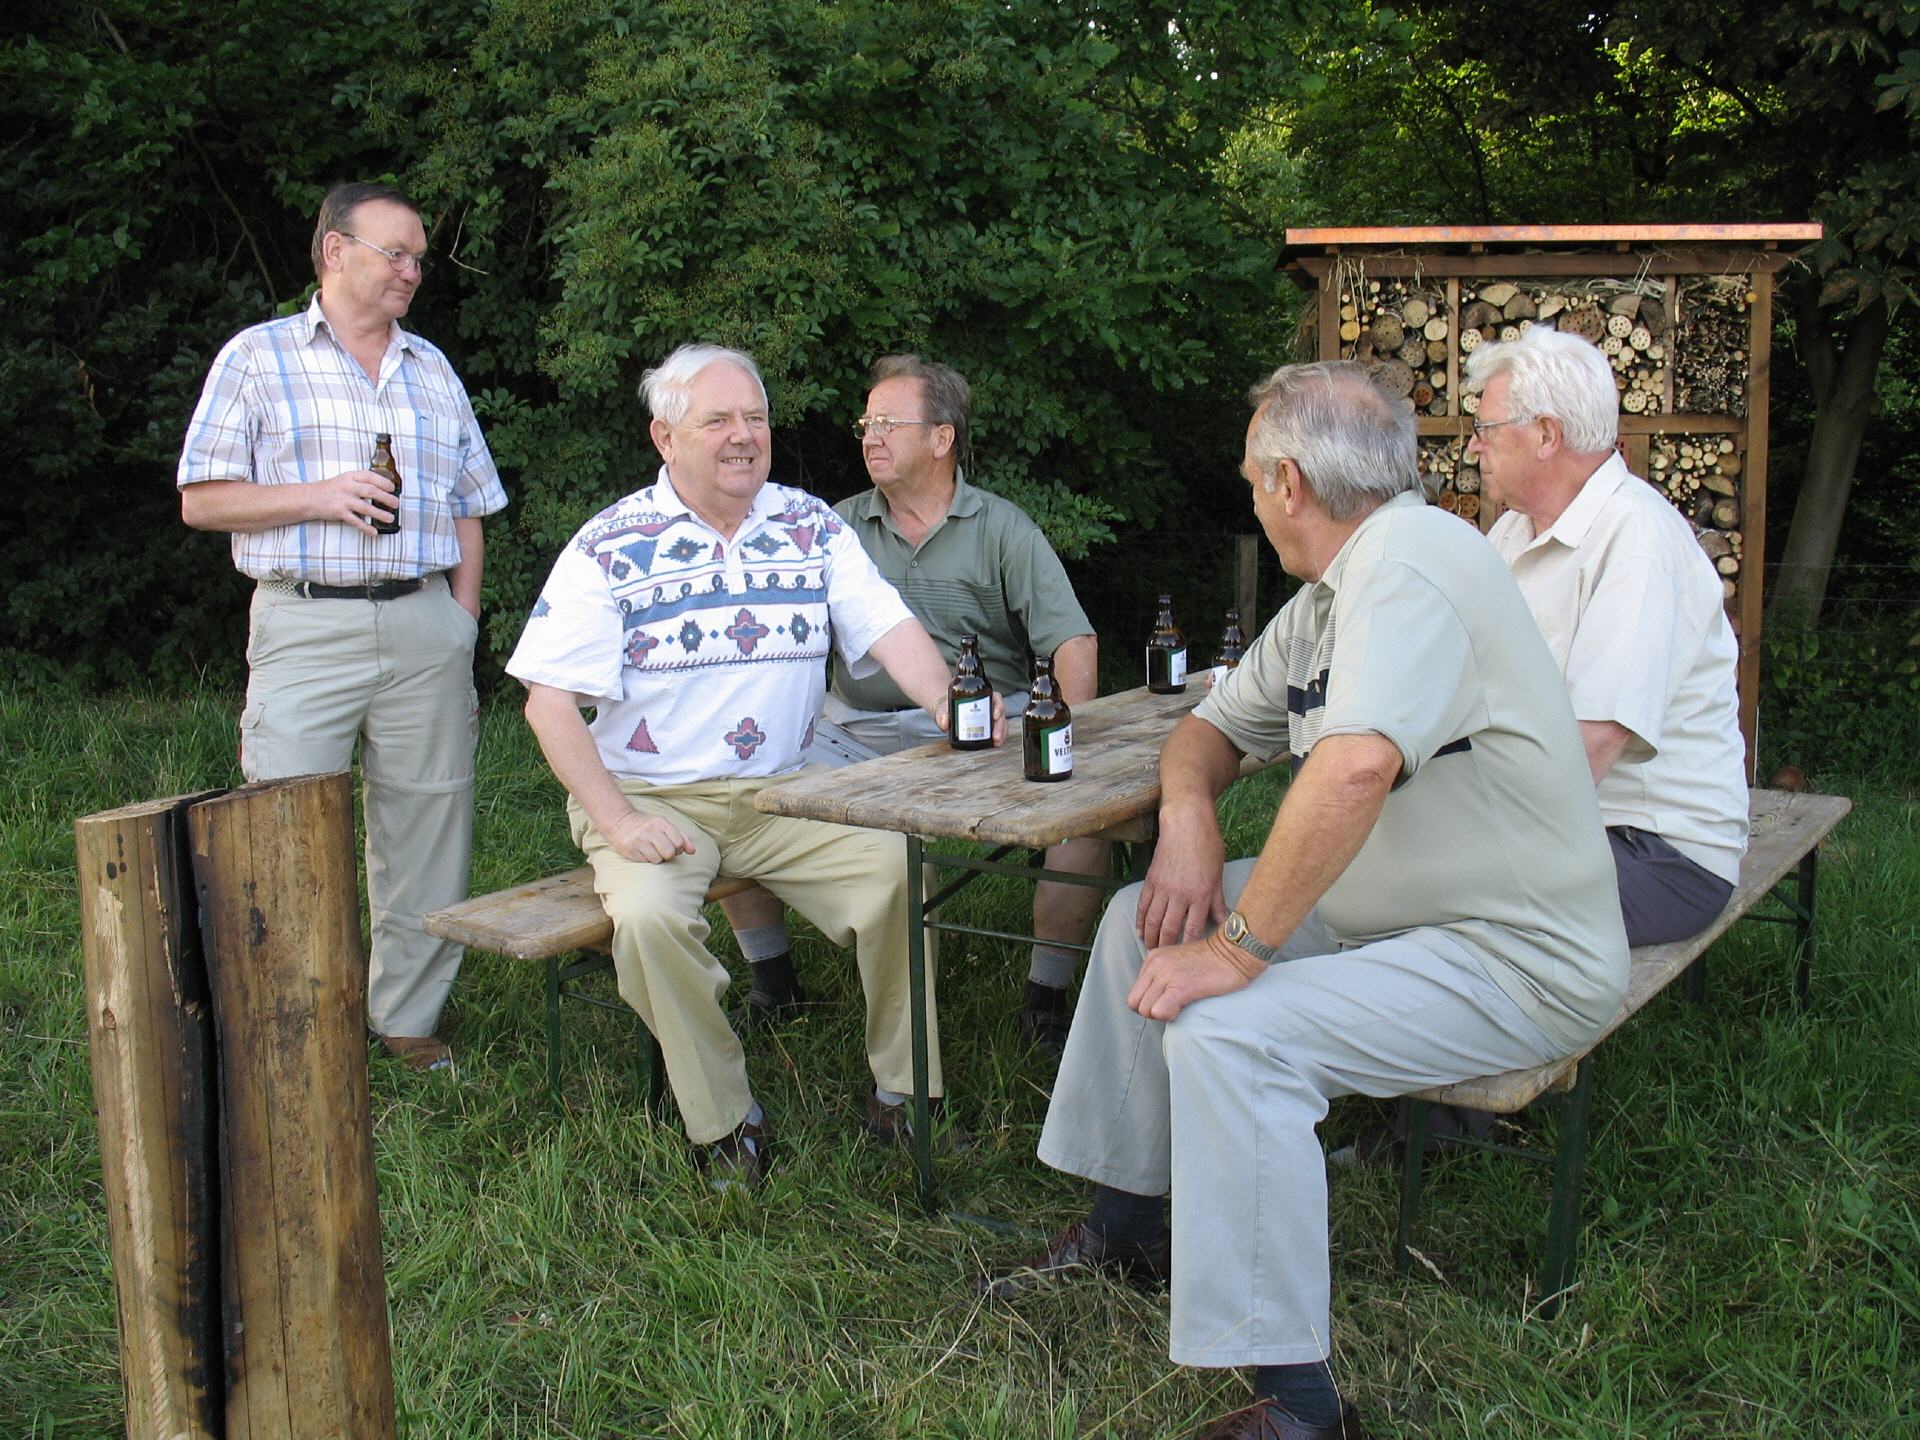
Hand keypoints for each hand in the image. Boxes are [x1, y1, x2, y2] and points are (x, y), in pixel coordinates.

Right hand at [313, 468, 399, 535]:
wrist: (309, 498)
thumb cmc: (331, 489)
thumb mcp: (345, 479)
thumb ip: (361, 482)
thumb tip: (383, 489)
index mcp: (350, 477)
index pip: (369, 476)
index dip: (383, 482)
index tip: (392, 488)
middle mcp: (347, 487)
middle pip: (370, 491)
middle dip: (386, 498)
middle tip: (396, 504)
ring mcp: (343, 500)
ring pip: (365, 507)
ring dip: (380, 514)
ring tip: (390, 518)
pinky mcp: (339, 513)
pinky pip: (355, 521)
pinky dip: (365, 527)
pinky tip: (373, 532)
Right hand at [603, 810, 696, 863]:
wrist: (620, 822)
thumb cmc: (647, 826)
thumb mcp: (665, 826)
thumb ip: (682, 837)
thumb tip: (693, 851)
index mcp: (661, 822)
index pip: (679, 842)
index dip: (679, 849)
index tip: (673, 847)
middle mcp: (650, 830)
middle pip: (669, 853)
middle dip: (668, 855)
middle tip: (662, 851)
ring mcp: (639, 840)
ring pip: (658, 859)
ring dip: (657, 858)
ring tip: (651, 851)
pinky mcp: (630, 849)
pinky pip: (646, 862)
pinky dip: (647, 860)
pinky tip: (642, 852)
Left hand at [929, 692, 1008, 744]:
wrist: (946, 715)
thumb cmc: (946, 710)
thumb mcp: (943, 711)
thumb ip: (943, 715)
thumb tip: (944, 722)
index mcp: (981, 697)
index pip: (995, 698)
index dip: (998, 706)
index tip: (995, 716)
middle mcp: (988, 706)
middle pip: (1000, 712)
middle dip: (1000, 725)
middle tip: (995, 736)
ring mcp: (990, 716)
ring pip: (1002, 722)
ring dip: (1001, 732)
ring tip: (997, 742)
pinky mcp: (990, 726)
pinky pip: (999, 730)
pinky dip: (1000, 737)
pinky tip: (996, 744)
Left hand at [1126, 932, 1261, 1021]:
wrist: (1234, 952)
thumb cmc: (1212, 961)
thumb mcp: (1178, 961)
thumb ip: (1162, 975)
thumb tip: (1155, 999)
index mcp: (1153, 958)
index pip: (1134, 992)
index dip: (1149, 1003)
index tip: (1167, 1000)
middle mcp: (1155, 965)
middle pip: (1134, 1003)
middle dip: (1151, 1011)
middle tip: (1171, 1007)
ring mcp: (1166, 975)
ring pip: (1145, 1010)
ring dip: (1161, 1014)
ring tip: (1179, 1006)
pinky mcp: (1180, 987)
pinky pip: (1159, 1012)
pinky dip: (1168, 1016)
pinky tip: (1182, 1008)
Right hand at [1135, 809, 1225, 948]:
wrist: (1186, 823)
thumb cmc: (1207, 846)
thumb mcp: (1218, 875)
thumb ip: (1217, 901)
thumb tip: (1223, 921)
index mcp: (1200, 895)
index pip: (1192, 929)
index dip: (1188, 946)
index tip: (1186, 960)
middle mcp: (1180, 894)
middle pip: (1169, 928)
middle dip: (1166, 946)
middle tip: (1164, 960)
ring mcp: (1163, 888)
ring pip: (1153, 920)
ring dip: (1150, 937)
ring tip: (1150, 950)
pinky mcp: (1151, 880)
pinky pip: (1143, 905)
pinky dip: (1140, 920)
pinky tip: (1139, 931)